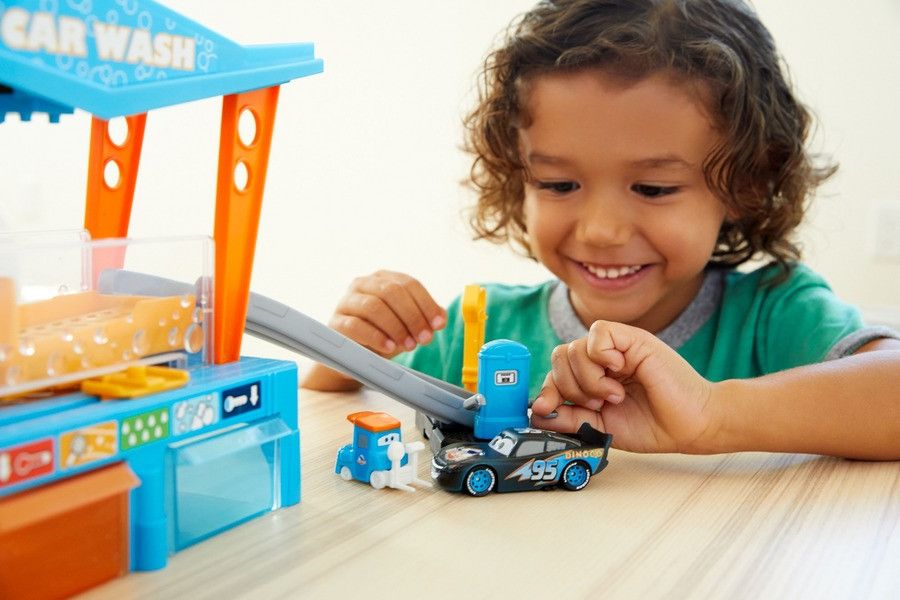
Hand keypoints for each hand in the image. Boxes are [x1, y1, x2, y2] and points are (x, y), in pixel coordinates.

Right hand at [329, 270, 445, 357]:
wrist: (354, 356)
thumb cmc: (383, 334)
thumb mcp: (407, 325)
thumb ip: (424, 318)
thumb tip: (441, 318)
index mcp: (384, 279)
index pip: (409, 284)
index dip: (426, 304)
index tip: (438, 325)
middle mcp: (363, 284)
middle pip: (392, 292)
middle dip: (412, 316)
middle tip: (424, 338)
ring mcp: (346, 301)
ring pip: (373, 306)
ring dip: (395, 327)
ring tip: (408, 345)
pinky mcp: (336, 322)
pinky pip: (355, 325)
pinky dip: (375, 337)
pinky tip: (388, 347)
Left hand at [531, 320, 719, 453]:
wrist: (691, 425)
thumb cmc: (653, 425)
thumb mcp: (599, 426)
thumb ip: (568, 417)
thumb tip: (536, 412)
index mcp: (593, 378)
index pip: (556, 372)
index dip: (547, 389)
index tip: (545, 409)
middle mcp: (601, 360)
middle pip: (560, 357)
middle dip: (570, 387)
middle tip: (599, 403)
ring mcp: (617, 348)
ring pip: (575, 349)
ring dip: (589, 379)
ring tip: (615, 395)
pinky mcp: (633, 338)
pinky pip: (598, 333)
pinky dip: (601, 356)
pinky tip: (619, 371)